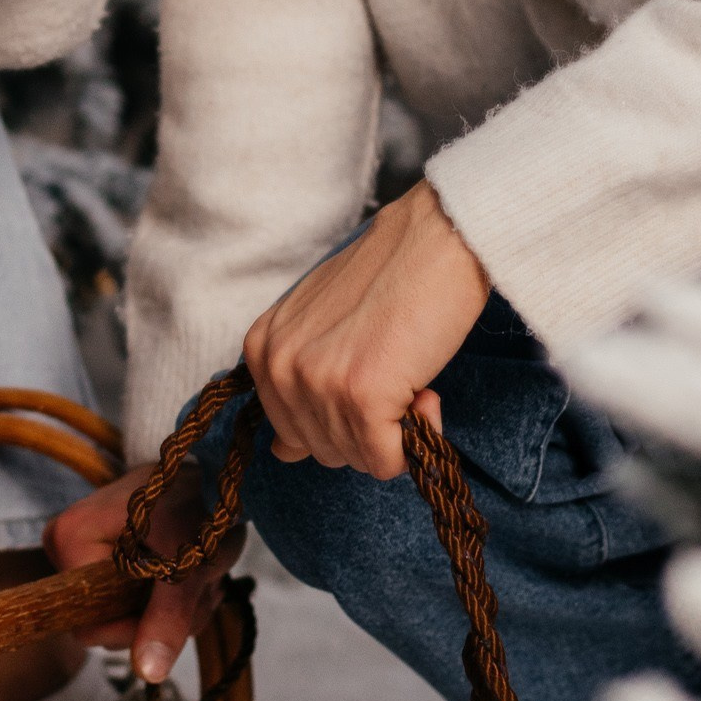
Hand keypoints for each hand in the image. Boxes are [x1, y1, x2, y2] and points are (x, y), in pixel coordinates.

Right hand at [45, 463, 240, 686]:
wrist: (207, 465)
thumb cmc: (195, 498)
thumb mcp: (190, 560)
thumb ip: (168, 616)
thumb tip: (148, 673)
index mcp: (68, 539)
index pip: (89, 623)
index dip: (137, 623)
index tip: (175, 595)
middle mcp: (62, 548)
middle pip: (107, 624)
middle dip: (164, 615)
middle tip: (201, 580)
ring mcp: (81, 555)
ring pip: (127, 619)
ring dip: (177, 608)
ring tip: (202, 571)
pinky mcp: (102, 559)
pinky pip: (133, 603)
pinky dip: (173, 598)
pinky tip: (193, 572)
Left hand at [244, 179, 490, 480]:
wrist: (438, 239)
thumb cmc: (390, 277)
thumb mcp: (319, 326)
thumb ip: (297, 383)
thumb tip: (284, 453)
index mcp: (262, 348)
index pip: (290, 436)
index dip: (339, 419)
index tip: (367, 380)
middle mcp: (278, 366)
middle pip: (324, 452)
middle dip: (366, 429)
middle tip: (393, 373)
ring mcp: (317, 381)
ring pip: (359, 459)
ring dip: (396, 429)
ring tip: (408, 372)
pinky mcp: (361, 396)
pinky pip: (388, 461)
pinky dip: (418, 437)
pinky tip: (426, 389)